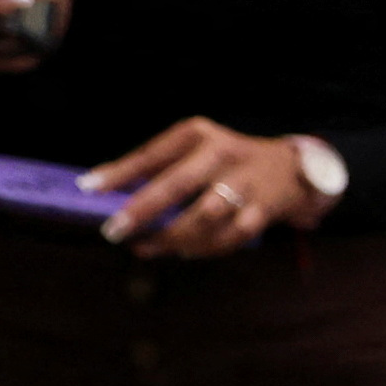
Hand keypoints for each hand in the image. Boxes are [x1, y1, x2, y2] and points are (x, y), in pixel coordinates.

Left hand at [85, 119, 331, 259]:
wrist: (296, 168)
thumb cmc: (231, 161)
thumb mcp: (197, 150)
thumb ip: (156, 166)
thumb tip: (103, 186)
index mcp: (198, 134)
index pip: (153, 153)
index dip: (120, 172)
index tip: (89, 189)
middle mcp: (222, 153)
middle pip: (177, 184)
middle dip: (143, 210)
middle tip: (115, 231)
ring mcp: (246, 182)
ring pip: (204, 216)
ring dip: (173, 236)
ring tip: (149, 247)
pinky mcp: (265, 208)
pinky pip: (230, 236)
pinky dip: (205, 248)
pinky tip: (186, 251)